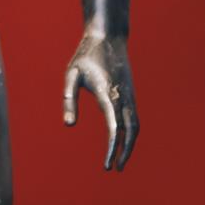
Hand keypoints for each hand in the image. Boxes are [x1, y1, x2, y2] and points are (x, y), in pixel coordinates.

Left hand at [63, 34, 138, 170]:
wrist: (108, 36)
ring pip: (135, 125)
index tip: (107, 165)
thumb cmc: (86, 55)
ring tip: (119, 160)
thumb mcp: (71, 74)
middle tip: (115, 169)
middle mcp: (123, 96)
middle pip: (130, 131)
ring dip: (130, 145)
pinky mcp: (131, 93)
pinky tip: (122, 141)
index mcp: (108, 93)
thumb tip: (69, 126)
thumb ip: (69, 99)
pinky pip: (134, 117)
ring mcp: (130, 94)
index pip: (114, 128)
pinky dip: (131, 133)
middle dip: (125, 152)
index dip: (113, 148)